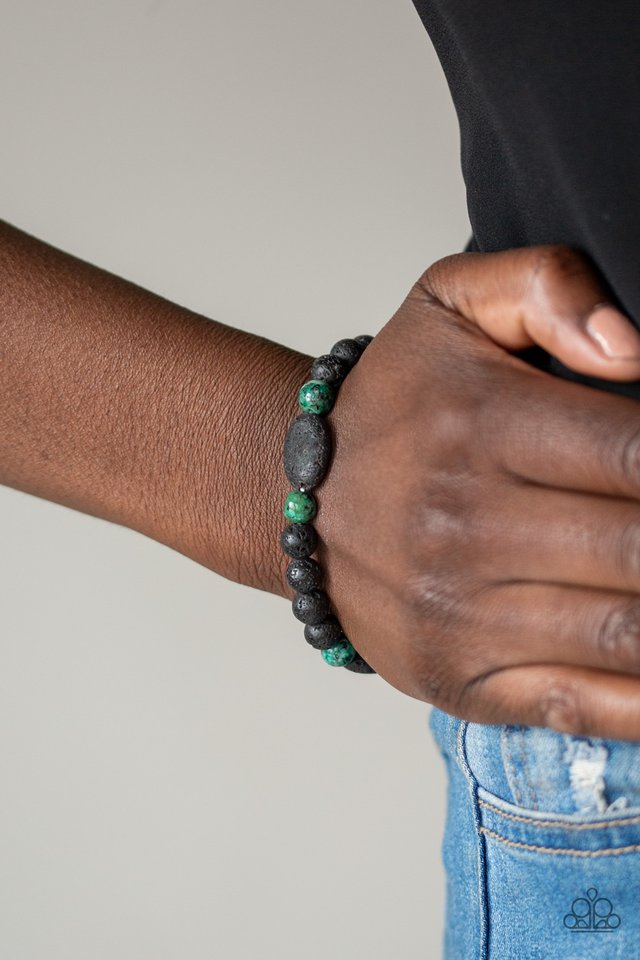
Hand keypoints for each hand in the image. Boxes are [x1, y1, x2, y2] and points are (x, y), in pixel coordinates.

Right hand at [317, 244, 639, 738]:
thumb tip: (634, 346)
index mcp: (483, 425)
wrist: (300, 498)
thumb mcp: (449, 303)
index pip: (637, 452)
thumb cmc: (394, 403)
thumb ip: (545, 285)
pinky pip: (583, 702)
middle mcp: (470, 523)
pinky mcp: (462, 674)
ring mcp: (464, 610)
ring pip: (629, 633)